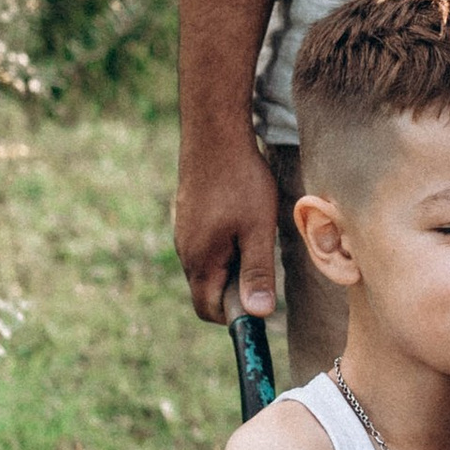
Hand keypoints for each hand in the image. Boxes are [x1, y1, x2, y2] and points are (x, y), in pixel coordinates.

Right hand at [172, 0, 280, 322]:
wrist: (214, 133)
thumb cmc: (240, 181)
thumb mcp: (258, 230)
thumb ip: (258, 272)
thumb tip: (259, 314)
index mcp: (200, 261)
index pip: (210, 310)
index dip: (236, 316)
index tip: (262, 304)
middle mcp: (185, 251)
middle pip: (208, 290)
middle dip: (237, 290)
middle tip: (266, 267)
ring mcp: (183, 233)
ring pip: (209, 266)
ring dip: (233, 265)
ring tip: (257, 239)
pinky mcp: (188, 217)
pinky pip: (206, 245)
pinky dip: (226, 246)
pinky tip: (244, 221)